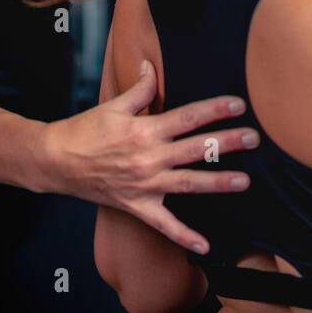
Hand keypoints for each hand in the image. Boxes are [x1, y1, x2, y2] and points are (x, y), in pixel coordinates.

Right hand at [37, 62, 257, 253]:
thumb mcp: (113, 105)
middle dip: (227, 142)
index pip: (188, 117)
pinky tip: (206, 245)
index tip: (239, 105)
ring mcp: (145, 185)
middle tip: (255, 138)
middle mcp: (149, 158)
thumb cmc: (84, 131)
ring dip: (218, 183)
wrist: (56, 161)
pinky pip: (164, 225)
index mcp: (145, 130)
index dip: (215, 110)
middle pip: (195, 149)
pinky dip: (184, 236)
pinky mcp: (137, 206)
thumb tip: (151, 67)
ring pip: (188, 184)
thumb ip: (139, 89)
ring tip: (245, 181)